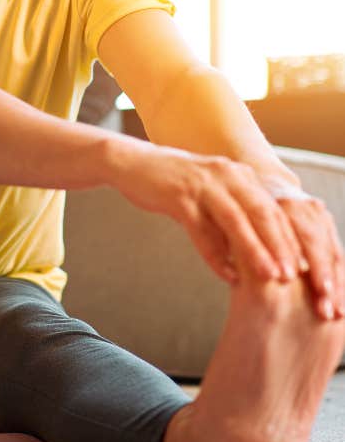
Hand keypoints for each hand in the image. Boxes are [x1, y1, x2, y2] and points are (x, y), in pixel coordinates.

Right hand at [111, 143, 344, 320]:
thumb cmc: (174, 185)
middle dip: (283, 246)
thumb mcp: (211, 195)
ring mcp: (202, 184)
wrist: (132, 164)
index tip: (308, 268)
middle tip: (297, 277)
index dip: (293, 238)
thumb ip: (234, 216)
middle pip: (264, 213)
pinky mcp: (178, 195)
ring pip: (237, 221)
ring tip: (271, 277)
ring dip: (256, 251)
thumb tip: (261, 253)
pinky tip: (227, 276)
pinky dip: (216, 255)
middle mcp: (227, 175)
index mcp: (240, 175)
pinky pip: (201, 230)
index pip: (276, 209)